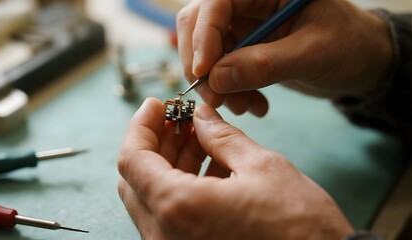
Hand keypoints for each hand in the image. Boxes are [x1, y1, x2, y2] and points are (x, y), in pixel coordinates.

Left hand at [118, 98, 352, 239]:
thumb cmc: (299, 225)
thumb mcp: (261, 167)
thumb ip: (221, 137)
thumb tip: (200, 116)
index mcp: (178, 208)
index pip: (132, 158)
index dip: (140, 126)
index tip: (156, 105)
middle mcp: (165, 235)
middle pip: (137, 178)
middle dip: (157, 142)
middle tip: (180, 119)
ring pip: (153, 196)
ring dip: (169, 162)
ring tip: (198, 136)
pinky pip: (171, 215)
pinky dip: (181, 185)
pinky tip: (209, 164)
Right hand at [177, 0, 392, 115]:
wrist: (362, 63)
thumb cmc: (349, 45)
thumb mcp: (312, 53)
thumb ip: (265, 64)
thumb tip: (216, 79)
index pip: (217, 3)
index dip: (203, 35)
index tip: (204, 73)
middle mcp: (249, 5)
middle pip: (199, 24)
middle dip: (201, 63)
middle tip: (214, 97)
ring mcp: (246, 29)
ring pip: (208, 53)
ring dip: (218, 85)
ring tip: (244, 107)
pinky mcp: (247, 52)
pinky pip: (223, 72)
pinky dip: (232, 93)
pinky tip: (255, 105)